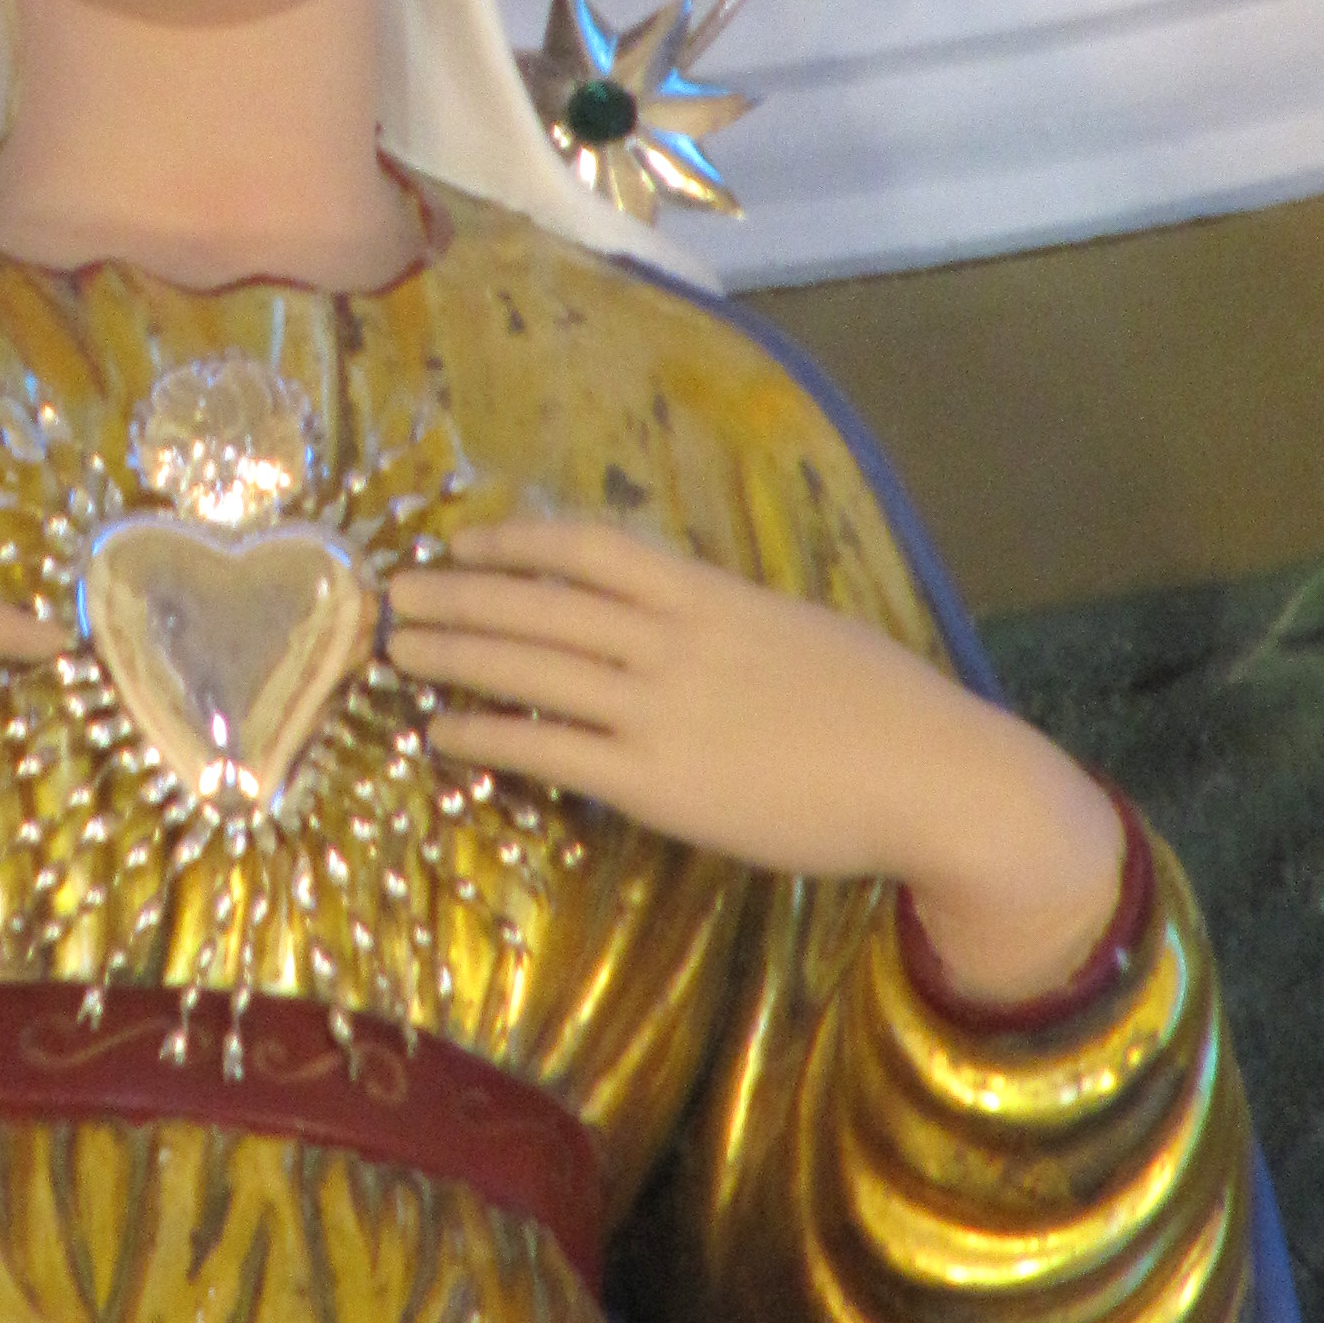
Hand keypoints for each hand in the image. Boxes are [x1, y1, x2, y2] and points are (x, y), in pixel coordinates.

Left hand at [385, 518, 1125, 1004]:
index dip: (515, 540)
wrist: (933, 777)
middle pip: (539, 602)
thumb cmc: (883, 709)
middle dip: (456, 594)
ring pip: (530, 667)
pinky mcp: (659, 782)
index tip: (461, 541)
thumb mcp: (797, 632)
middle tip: (390, 594)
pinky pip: (550, 748)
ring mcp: (662, 710)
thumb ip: (724, 622)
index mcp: (710, 594)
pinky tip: (443, 733)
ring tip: (395, 649)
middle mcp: (675, 640)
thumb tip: (673, 618)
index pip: (589, 547)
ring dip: (453, 654)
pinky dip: (487, 735)